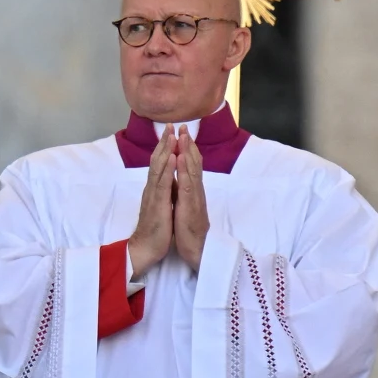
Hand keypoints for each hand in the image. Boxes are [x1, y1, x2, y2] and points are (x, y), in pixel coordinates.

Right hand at [128, 125, 174, 276]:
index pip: (159, 164)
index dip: (165, 148)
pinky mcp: (157, 203)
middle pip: (157, 160)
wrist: (144, 248)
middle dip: (164, 142)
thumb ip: (162, 192)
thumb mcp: (160, 206)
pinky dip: (168, 169)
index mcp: (154, 189)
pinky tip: (173, 157)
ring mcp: (153, 195)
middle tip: (170, 125)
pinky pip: (163, 183)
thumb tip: (167, 181)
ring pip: (158, 168)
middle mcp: (152, 188)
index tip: (171, 132)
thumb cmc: (154, 230)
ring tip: (171, 135)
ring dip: (166, 150)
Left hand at [173, 126, 208, 270]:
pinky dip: (186, 170)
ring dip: (188, 152)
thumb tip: (180, 180)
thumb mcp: (184, 206)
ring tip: (184, 136)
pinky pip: (189, 185)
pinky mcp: (192, 206)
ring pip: (193, 171)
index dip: (187, 149)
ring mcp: (195, 198)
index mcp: (192, 191)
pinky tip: (182, 158)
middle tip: (184, 126)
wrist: (196, 250)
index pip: (191, 166)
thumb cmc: (188, 230)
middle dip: (188, 144)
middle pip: (194, 164)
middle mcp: (196, 191)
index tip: (182, 133)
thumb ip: (184, 192)